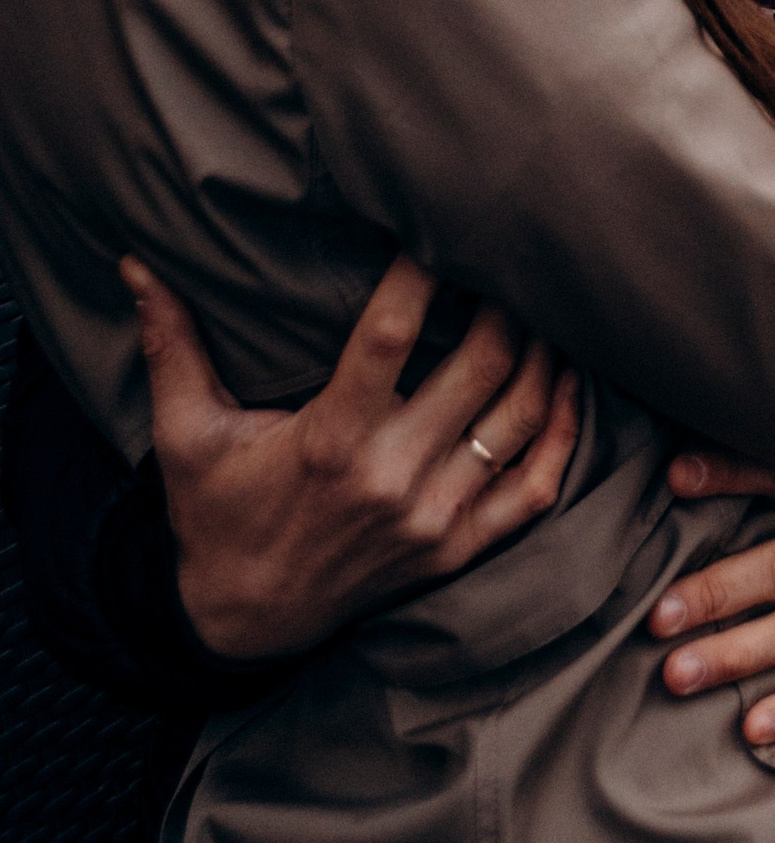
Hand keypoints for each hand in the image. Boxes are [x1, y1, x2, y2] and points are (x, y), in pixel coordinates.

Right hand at [123, 253, 580, 660]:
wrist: (240, 621)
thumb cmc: (215, 513)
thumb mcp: (185, 433)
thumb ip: (172, 345)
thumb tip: (136, 265)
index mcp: (329, 439)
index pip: (391, 333)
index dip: (424, 271)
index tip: (440, 220)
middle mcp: (390, 478)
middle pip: (480, 366)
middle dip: (507, 300)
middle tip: (515, 252)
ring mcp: (431, 519)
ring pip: (519, 420)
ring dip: (546, 355)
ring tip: (552, 302)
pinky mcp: (454, 552)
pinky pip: (533, 490)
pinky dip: (562, 435)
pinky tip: (570, 386)